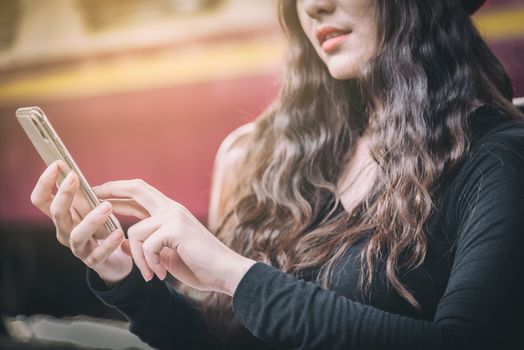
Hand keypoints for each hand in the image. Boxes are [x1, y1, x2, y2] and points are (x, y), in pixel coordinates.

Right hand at [31, 161, 132, 284]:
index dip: (44, 183)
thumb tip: (72, 171)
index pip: (41, 200)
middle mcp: (65, 232)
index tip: (56, 164)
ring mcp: (79, 248)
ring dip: (91, 219)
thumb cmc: (101, 228)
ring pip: (77, 235)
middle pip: (57, 214)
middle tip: (75, 177)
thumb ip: (82, 195)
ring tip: (107, 206)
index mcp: (62, 217)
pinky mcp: (95, 261)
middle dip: (64, 194)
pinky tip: (119, 233)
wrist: (114, 259)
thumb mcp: (91, 208)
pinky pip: (99, 253)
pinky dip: (109, 243)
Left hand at [94, 179, 255, 295]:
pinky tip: (161, 273)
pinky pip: (146, 245)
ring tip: (151, 273)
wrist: (225, 272)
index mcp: (171, 212)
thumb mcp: (168, 255)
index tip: (100, 192)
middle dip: (112, 191)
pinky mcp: (176, 228)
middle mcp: (173, 209)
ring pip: (135, 231)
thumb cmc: (200, 265)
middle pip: (137, 189)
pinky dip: (150, 263)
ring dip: (138, 258)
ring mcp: (175, 216)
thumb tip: (125, 244)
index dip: (120, 191)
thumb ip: (149, 245)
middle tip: (92, 196)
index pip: (141, 194)